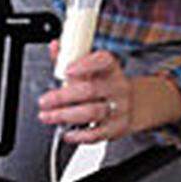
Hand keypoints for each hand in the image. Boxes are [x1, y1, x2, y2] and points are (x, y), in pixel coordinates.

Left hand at [38, 41, 180, 142]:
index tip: (67, 70)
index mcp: (111, 68)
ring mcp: (119, 108)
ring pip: (92, 112)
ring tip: (48, 116)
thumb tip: (54, 46)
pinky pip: (97, 134)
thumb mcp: (92, 68)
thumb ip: (70, 57)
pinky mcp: (117, 128)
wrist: (136, 105)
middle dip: (62, 96)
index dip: (85, 65)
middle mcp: (117, 87)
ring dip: (65, 115)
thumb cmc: (106, 84)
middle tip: (44, 101)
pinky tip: (67, 133)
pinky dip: (79, 135)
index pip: (103, 61)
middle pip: (90, 90)